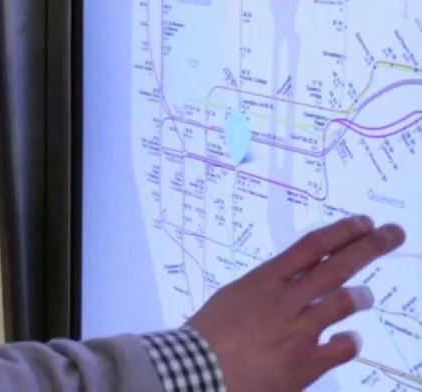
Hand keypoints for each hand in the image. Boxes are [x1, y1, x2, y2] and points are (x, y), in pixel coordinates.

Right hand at [189, 215, 404, 390]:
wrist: (199, 369)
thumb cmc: (209, 332)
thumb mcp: (234, 296)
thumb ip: (265, 289)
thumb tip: (289, 281)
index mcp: (265, 279)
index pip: (312, 246)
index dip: (341, 231)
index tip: (363, 222)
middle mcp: (286, 300)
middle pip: (336, 265)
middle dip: (368, 246)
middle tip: (392, 234)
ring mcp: (298, 331)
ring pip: (343, 302)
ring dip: (360, 296)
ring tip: (366, 295)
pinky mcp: (305, 362)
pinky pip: (341, 348)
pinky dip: (349, 341)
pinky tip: (349, 339)